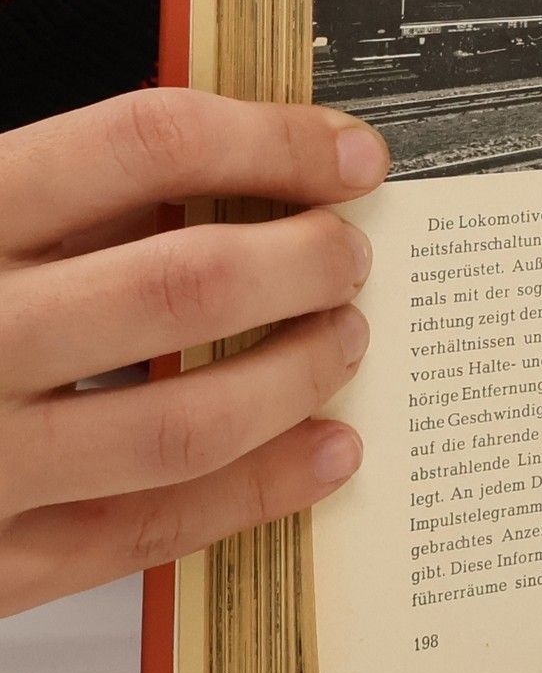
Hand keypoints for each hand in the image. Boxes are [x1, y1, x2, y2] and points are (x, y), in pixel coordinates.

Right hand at [0, 89, 387, 616]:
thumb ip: (59, 199)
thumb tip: (228, 176)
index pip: (142, 143)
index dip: (272, 141)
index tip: (350, 154)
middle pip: (187, 284)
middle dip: (306, 262)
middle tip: (352, 254)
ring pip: (186, 420)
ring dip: (299, 374)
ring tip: (347, 339)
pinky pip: (147, 531)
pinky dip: (258, 491)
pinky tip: (325, 453)